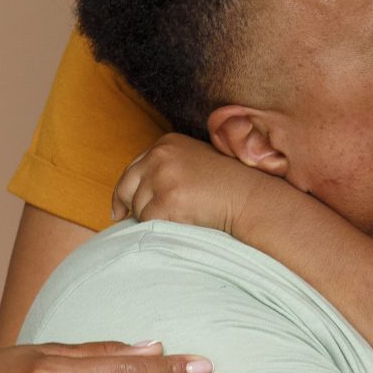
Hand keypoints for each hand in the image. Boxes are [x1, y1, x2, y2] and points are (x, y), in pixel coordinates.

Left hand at [112, 133, 277, 232]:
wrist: (252, 199)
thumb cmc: (230, 186)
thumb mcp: (197, 162)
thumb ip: (168, 167)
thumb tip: (136, 193)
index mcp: (166, 143)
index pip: (133, 169)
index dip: (126, 192)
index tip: (120, 210)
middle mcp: (160, 155)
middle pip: (127, 187)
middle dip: (130, 206)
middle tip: (131, 221)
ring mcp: (163, 178)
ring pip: (138, 208)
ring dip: (153, 219)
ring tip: (181, 217)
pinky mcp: (166, 202)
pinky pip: (148, 223)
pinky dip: (161, 229)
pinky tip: (182, 225)